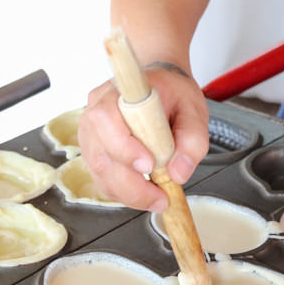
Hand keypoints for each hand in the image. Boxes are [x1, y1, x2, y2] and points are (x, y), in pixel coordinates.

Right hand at [79, 63, 208, 210]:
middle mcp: (96, 111)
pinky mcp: (93, 150)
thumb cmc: (172, 93)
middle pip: (102, 156)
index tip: (149, 166)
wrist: (159, 85)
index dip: (124, 146)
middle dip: (131, 186)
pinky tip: (143, 192)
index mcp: (120, 92)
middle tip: (161, 199)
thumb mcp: (193, 110)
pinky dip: (122, 191)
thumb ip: (192, 140)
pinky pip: (102, 177)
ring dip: (127, 193)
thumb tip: (178, 173)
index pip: (107, 118)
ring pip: (100, 172)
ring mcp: (90, 132)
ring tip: (156, 199)